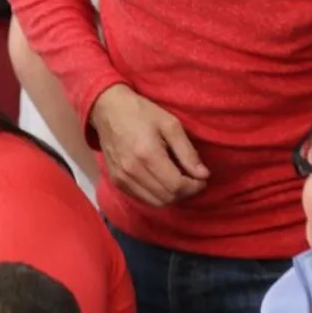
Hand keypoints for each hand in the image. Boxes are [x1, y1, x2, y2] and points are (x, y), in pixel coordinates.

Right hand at [90, 85, 208, 206]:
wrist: (108, 110)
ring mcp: (122, 178)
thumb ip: (187, 151)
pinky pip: (143, 199)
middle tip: (193, 180)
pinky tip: (163, 181)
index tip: (202, 178)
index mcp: (147, 155)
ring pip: (155, 202)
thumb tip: (204, 175)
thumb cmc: (141, 112)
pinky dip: (157, 195)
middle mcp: (132, 171)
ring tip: (179, 181)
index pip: (176, 186)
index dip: (194, 187)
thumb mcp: (170, 124)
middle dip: (185, 192)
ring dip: (172, 196)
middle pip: (167, 198)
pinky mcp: (116, 181)